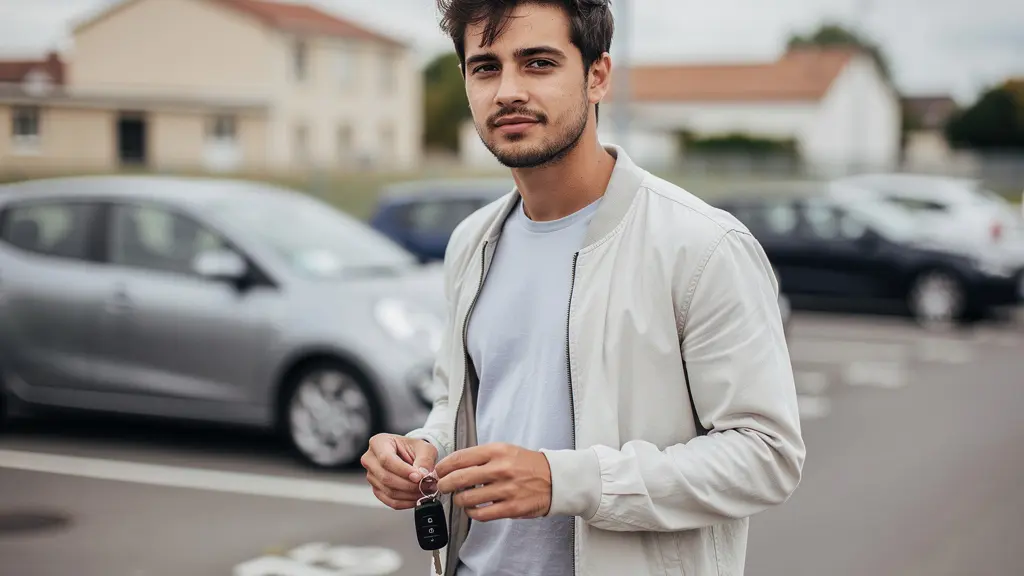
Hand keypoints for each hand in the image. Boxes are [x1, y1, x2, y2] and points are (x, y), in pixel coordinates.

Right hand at [361, 433, 437, 509]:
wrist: (410, 456)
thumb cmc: (414, 449)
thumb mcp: (424, 448)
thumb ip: (425, 459)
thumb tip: (423, 475)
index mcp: (378, 443)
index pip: (386, 459)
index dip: (403, 470)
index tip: (418, 476)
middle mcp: (370, 460)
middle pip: (386, 477)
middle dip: (409, 485)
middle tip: (426, 485)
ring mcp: (371, 476)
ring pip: (389, 491)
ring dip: (410, 494)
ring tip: (425, 491)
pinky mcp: (376, 490)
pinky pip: (390, 501)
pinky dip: (406, 502)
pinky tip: (417, 498)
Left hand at [435, 443, 551, 521]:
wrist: (555, 479)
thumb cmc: (527, 464)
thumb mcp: (505, 450)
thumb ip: (480, 457)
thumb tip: (452, 466)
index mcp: (497, 451)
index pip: (460, 457)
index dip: (444, 466)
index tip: (438, 471)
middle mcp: (501, 469)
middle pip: (459, 478)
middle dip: (444, 484)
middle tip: (442, 486)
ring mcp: (506, 490)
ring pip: (467, 499)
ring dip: (458, 500)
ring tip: (461, 498)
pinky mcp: (511, 508)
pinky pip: (481, 514)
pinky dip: (471, 513)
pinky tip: (473, 509)